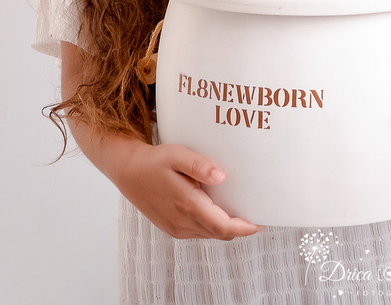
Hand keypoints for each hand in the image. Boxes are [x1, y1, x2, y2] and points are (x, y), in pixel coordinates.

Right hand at [110, 140, 260, 240]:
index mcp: (187, 206)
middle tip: (259, 213)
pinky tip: (220, 212)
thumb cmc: (154, 162)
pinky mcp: (173, 228)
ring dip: (228, 227)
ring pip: (211, 234)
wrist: (129, 172)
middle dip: (241, 228)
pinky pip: (200, 232)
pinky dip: (214, 226)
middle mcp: (183, 222)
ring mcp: (177, 228)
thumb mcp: (176, 155)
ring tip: (243, 212)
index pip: (223, 227)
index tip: (261, 221)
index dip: (245, 228)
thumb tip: (221, 176)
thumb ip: (199, 166)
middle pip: (220, 233)